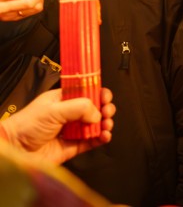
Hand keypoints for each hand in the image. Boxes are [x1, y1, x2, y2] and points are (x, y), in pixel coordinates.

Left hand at [0, 88, 114, 163]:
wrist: (15, 150)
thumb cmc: (26, 126)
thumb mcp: (54, 109)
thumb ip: (79, 107)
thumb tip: (97, 113)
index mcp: (63, 100)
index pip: (86, 92)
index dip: (98, 93)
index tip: (105, 96)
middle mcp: (69, 114)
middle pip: (94, 108)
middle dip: (105, 108)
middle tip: (107, 111)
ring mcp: (72, 130)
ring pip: (95, 125)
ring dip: (105, 123)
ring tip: (106, 124)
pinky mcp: (73, 146)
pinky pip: (92, 141)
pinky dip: (102, 138)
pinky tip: (104, 135)